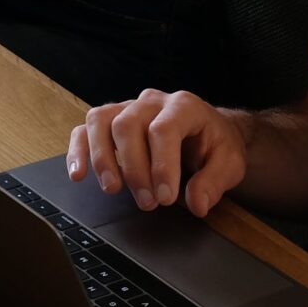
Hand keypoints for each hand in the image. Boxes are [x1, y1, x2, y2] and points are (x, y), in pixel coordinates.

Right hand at [67, 89, 246, 215]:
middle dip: (134, 168)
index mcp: (183, 106)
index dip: (162, 165)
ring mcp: (127, 108)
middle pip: (128, 125)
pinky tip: (79, 175)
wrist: (207, 132)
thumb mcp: (229, 164)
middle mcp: (151, 102)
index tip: (166, 198)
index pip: (164, 129)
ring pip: (101, 121)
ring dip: (102, 158)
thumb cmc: (215, 146)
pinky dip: (78, 151)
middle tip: (147, 203)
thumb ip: (214, 182)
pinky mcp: (110, 121)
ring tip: (112, 189)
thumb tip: (197, 204)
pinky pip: (84, 129)